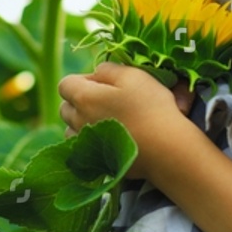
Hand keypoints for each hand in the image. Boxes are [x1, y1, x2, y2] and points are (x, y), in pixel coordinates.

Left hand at [58, 62, 194, 180]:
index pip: (65, 84)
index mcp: (83, 98)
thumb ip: (108, 69)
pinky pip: (83, 149)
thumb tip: (96, 72)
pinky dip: (91, 142)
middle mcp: (78, 122)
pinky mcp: (96, 162)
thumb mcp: (133, 75)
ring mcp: (86, 145)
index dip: (84, 79)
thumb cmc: (150, 108)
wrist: (165, 149)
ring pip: (72, 130)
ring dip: (82, 123)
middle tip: (106, 100)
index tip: (104, 83)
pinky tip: (111, 139)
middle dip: (79, 101)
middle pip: (65, 108)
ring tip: (106, 121)